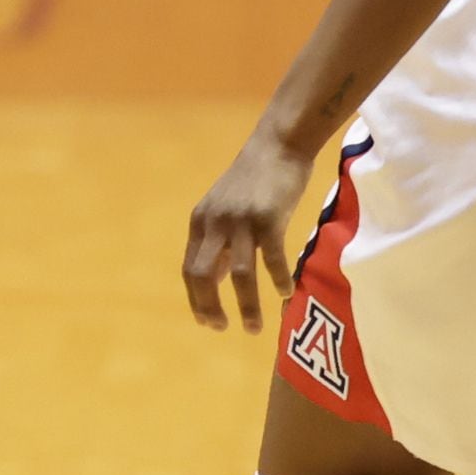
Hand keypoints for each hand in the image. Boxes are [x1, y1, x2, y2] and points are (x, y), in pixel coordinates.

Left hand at [183, 129, 321, 332]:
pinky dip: (278, 279)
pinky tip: (285, 293)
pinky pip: (272, 258)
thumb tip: (212, 280)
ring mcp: (241, 220)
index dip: (196, 299)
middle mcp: (215, 223)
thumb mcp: (224, 210)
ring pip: (240, 274)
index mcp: (201, 222)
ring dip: (246, 305)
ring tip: (254, 328)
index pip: (190, 270)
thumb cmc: (254, 181)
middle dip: (210, 307)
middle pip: (203, 275)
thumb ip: (217, 242)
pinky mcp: (269, 218)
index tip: (208, 323)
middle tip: (224, 328)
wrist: (278, 145)